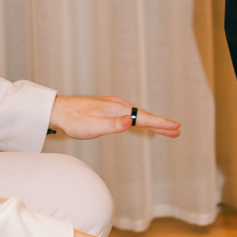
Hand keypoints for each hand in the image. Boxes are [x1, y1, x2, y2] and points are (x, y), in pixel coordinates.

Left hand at [49, 95, 179, 140]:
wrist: (59, 111)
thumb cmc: (74, 121)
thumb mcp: (93, 127)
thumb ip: (113, 125)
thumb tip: (130, 121)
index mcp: (118, 109)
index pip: (144, 118)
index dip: (161, 124)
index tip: (176, 127)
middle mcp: (118, 105)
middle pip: (144, 116)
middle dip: (161, 124)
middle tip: (178, 130)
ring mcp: (113, 106)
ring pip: (138, 115)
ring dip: (153, 122)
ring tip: (166, 129)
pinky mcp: (108, 109)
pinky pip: (131, 114)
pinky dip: (141, 119)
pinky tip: (141, 122)